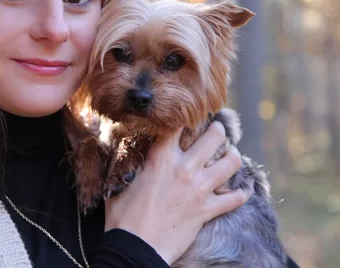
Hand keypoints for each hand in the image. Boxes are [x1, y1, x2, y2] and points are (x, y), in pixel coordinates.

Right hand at [103, 122, 249, 263]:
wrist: (135, 247)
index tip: (187, 114)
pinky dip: (241, 194)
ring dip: (233, 156)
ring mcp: (198, 189)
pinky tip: (242, 190)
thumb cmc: (122, 216)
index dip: (184, 117)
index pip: (177, 126)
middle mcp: (183, 169)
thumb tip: (125, 149)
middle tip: (217, 129)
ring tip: (231, 154)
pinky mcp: (206, 210)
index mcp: (160, 158)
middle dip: (218, 130)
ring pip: (231, 163)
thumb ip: (128, 162)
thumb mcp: (120, 181)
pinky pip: (234, 199)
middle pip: (213, 137)